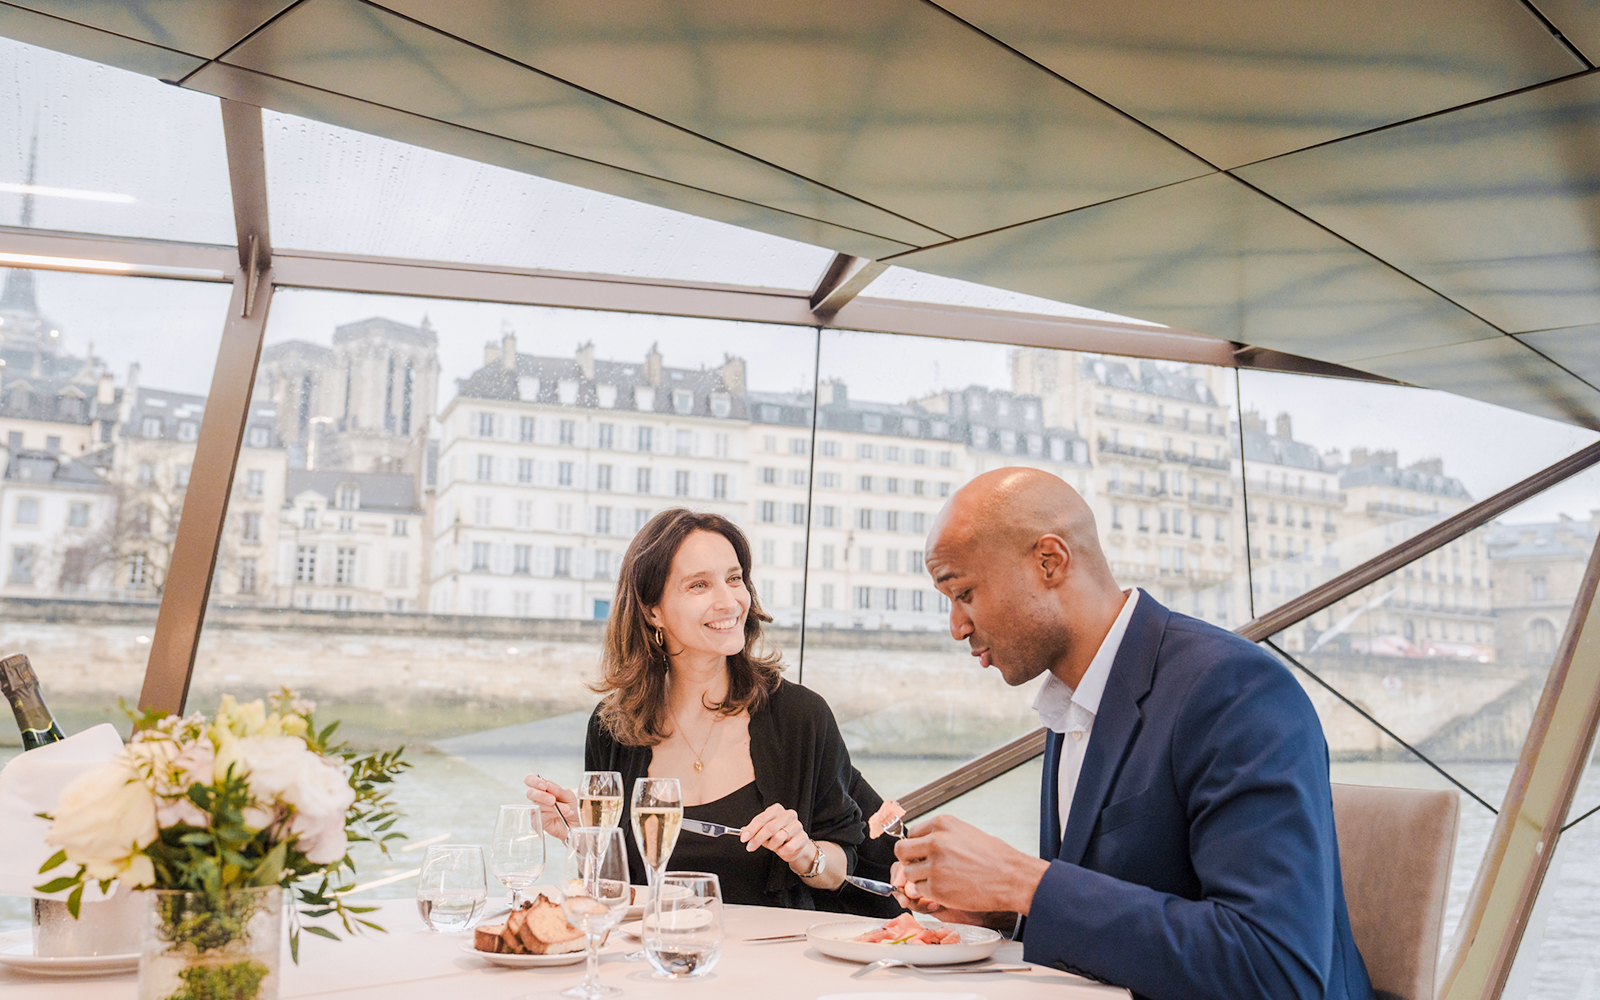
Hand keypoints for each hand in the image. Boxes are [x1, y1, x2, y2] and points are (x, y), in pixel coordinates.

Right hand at [521, 774, 576, 837]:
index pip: (530, 779)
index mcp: (543, 788)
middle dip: (542, 796)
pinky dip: (555, 814)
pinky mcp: (537, 821)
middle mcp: (537, 798)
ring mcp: (535, 810)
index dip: (534, 781)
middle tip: (553, 800)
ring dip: (555, 807)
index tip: (543, 785)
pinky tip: (563, 814)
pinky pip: (542, 816)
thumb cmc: (570, 807)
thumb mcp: (568, 796)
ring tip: (567, 809)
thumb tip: (547, 785)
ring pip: (539, 805)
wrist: (574, 823)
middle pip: (530, 793)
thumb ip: (558, 790)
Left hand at [740, 802, 813, 867]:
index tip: (743, 838)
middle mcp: (789, 814)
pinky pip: (788, 847)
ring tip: (772, 846)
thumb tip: (742, 831)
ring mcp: (798, 825)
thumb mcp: (764, 832)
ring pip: (779, 838)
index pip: (762, 818)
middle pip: (770, 827)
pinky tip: (782, 849)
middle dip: (757, 839)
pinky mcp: (803, 838)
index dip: (752, 829)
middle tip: (750, 847)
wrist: (795, 846)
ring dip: (771, 846)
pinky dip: (782, 851)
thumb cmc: (778, 836)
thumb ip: (754, 831)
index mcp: (777, 809)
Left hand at [893, 814, 1049, 917]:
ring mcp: (934, 865)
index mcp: (942, 824)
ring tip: (940, 880)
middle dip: (909, 861)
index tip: (921, 854)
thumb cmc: (996, 857)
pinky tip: (947, 889)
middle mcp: (935, 842)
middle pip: (901, 851)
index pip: (910, 833)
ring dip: (919, 879)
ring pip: (908, 874)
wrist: (1013, 878)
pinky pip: (919, 890)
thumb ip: (941, 836)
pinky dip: (929, 893)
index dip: (916, 846)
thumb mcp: (966, 833)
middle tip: (921, 868)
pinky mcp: (936, 888)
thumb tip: (921, 844)